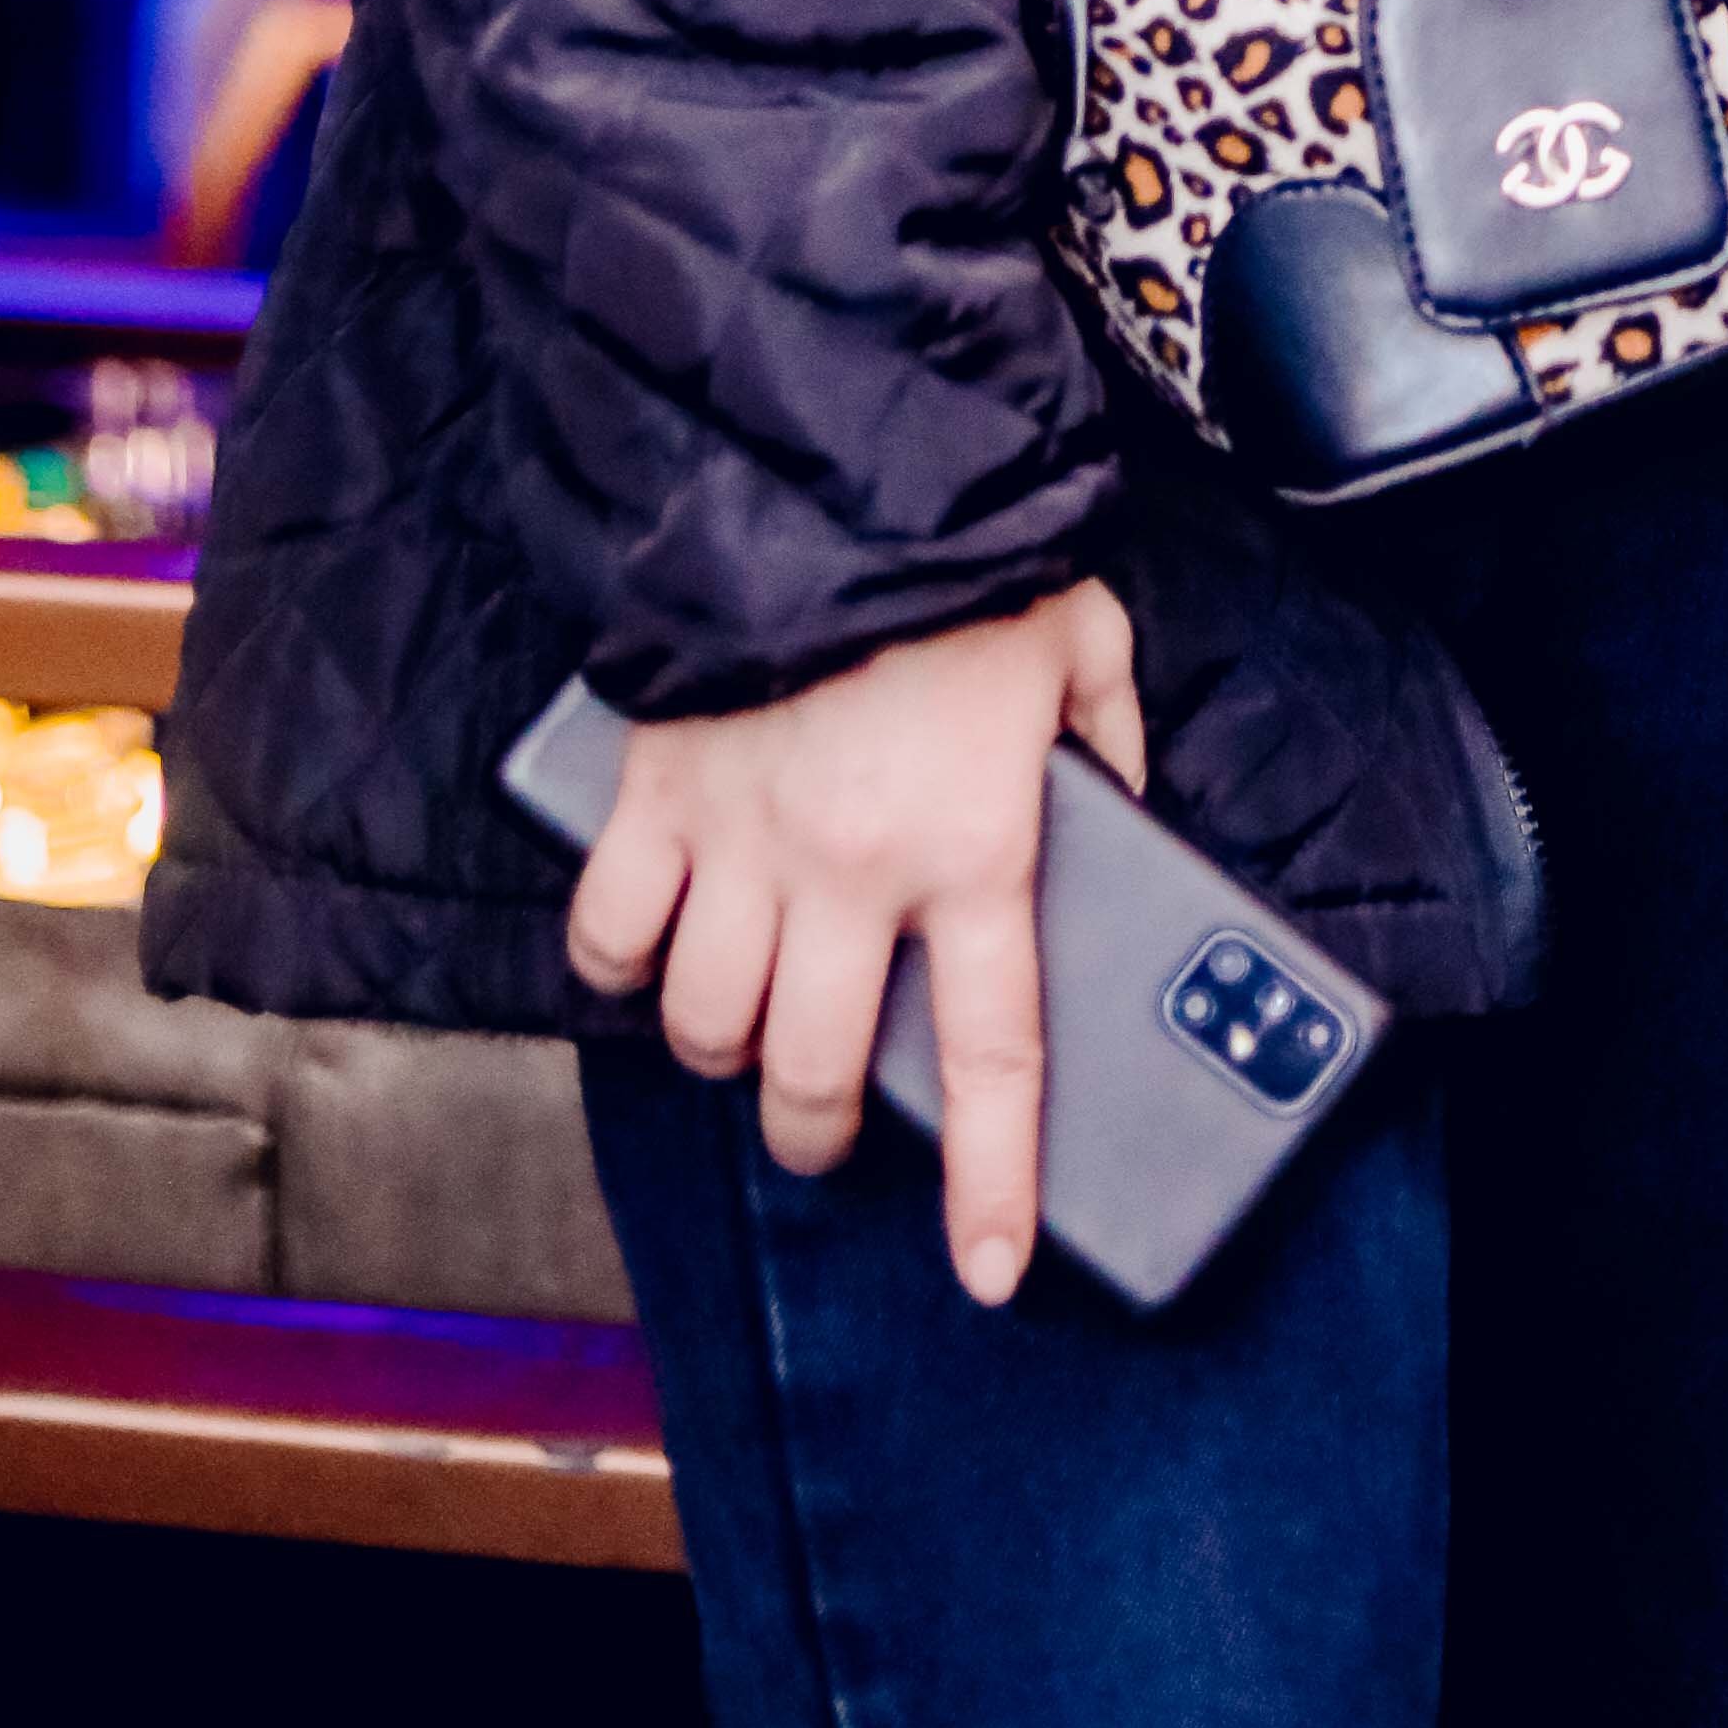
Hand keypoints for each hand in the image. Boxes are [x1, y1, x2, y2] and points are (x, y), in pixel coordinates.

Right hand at [563, 583, 1150, 1303]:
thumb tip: (1118, 807)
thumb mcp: (1085, 638)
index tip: (988, 1269)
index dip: (992, 1180)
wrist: (830, 458)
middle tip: (828, 1126)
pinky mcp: (655, 795)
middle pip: (816, 1075)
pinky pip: (610, 933)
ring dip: (724, 1052)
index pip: (993, 1056)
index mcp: (973, 846)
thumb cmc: (967, 551)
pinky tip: (647, 954)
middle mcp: (852, 872)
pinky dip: (619, 965)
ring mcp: (741, 841)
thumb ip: (1109, 738)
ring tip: (744, 1034)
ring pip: (706, 1026)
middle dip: (819, 1132)